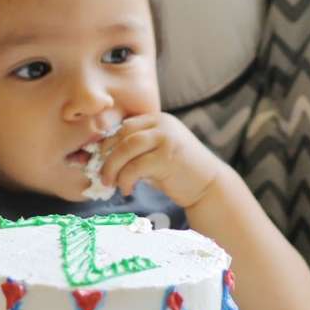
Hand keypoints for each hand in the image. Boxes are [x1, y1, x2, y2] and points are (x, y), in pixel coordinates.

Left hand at [98, 113, 223, 207]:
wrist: (209, 186)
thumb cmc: (177, 172)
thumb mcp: (154, 153)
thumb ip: (134, 149)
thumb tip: (100, 157)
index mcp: (158, 120)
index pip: (124, 126)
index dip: (108, 143)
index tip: (99, 160)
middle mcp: (163, 124)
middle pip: (122, 135)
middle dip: (107, 156)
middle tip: (102, 175)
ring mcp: (167, 139)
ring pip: (126, 149)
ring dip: (112, 168)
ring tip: (110, 183)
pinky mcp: (167, 157)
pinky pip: (135, 166)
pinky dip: (125, 179)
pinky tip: (127, 190)